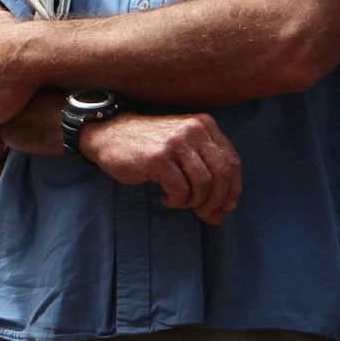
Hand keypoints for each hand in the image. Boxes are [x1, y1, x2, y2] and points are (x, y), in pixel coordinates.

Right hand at [81, 111, 241, 224]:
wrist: (107, 134)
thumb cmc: (148, 146)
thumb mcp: (183, 149)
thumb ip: (206, 173)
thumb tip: (221, 215)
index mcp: (204, 125)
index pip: (232, 162)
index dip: (233, 189)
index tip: (225, 206)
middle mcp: (193, 130)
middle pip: (222, 175)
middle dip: (216, 201)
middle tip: (203, 213)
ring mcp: (176, 143)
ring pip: (204, 185)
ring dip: (194, 202)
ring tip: (179, 202)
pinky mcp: (159, 158)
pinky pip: (181, 190)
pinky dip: (176, 200)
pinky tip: (165, 197)